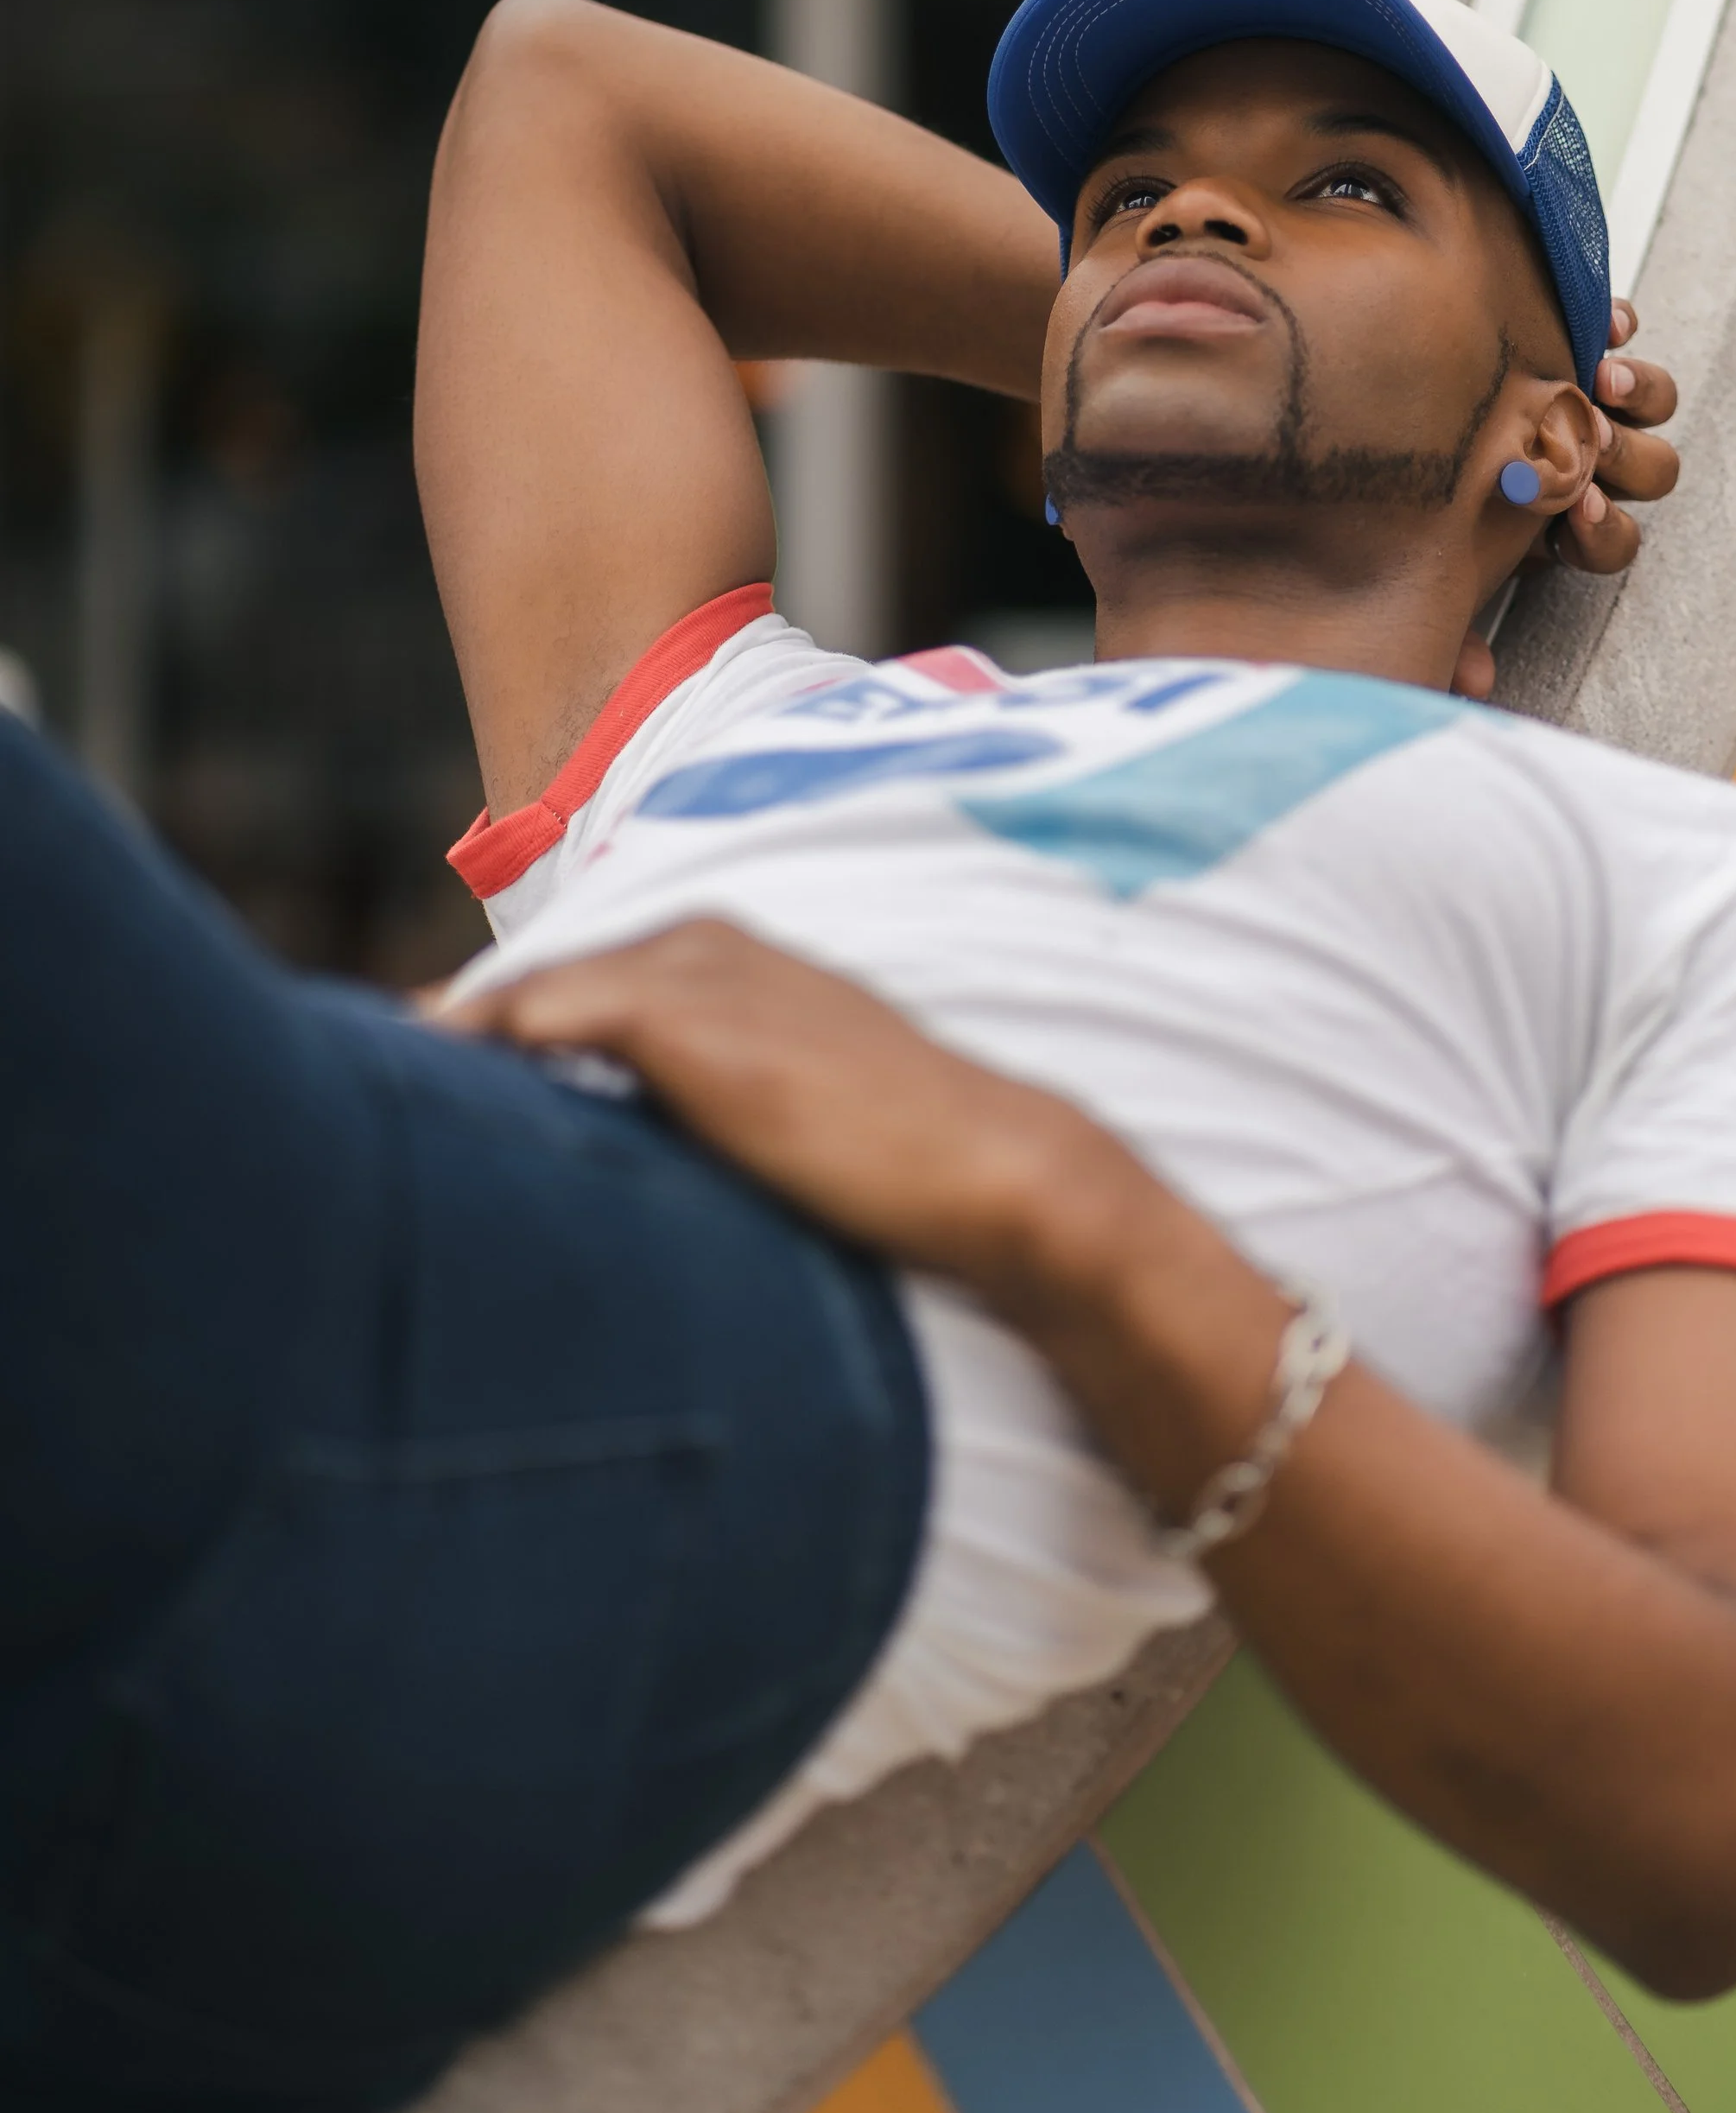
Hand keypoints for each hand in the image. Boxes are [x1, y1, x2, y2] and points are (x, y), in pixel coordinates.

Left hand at [440, 920, 1128, 1311]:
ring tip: (372, 1106)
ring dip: (453, 1047)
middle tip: (376, 1100)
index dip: (502, 1038)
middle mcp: (701, 939)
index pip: (581, 985)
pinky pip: (536, 1016)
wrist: (987, 1165)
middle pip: (538, 983)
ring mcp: (688, 968)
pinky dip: (476, 1046)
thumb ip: (715, 1111)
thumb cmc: (905, 1163)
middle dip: (460, 1040)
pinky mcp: (676, 1013)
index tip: (430, 1086)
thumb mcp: (796, 1113)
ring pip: (525, 998)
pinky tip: (425, 1092)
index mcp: (730, 956)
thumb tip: (632, 1173)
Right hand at [1450, 300, 1679, 698]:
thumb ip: (1451, 623)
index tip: (1572, 515)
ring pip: (1654, 405)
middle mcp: (1589, 464)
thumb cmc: (1415, 506)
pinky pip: (1621, 330)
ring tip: (1597, 380)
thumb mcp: (1431, 564)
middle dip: (1622, 459)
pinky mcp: (1580, 339)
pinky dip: (1617, 326)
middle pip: (1648, 472)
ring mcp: (1593, 401)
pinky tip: (1601, 325)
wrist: (1378, 408)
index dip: (1605, 532)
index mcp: (1561, 525)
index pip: (1612, 543)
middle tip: (1587, 441)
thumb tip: (1475, 686)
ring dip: (1637, 394)